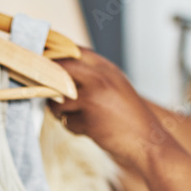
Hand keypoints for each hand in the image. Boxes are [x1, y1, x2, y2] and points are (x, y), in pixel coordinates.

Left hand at [50, 47, 177, 170]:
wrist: (148, 141)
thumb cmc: (128, 116)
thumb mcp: (114, 86)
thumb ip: (91, 76)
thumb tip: (57, 71)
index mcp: (106, 68)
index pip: (72, 50)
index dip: (53, 55)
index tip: (42, 65)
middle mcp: (100, 78)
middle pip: (58, 69)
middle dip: (48, 82)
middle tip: (50, 95)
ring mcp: (94, 97)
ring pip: (57, 99)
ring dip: (60, 111)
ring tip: (78, 117)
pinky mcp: (89, 118)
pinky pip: (66, 121)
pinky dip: (73, 127)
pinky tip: (89, 129)